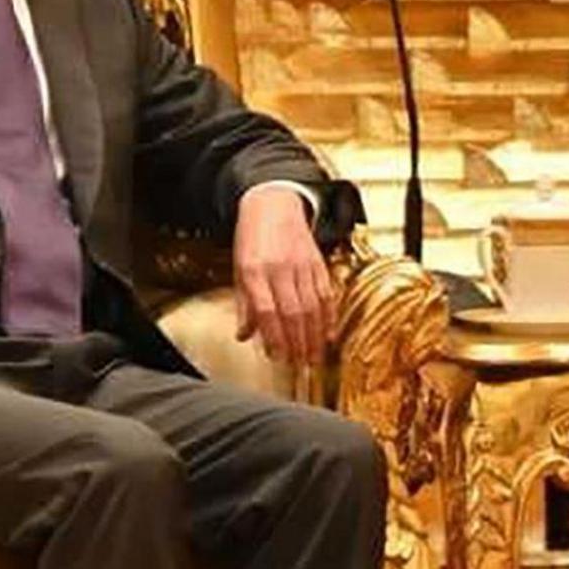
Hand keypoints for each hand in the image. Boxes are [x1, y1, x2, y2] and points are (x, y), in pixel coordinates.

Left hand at [234, 186, 333, 368]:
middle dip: (298, 342)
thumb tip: (245, 335)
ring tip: (314, 356)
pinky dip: (328, 316)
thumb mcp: (239, 268)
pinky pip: (325, 294)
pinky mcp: (318, 263)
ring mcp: (302, 265)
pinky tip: (328, 333)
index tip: (277, 356)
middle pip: (292, 312)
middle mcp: (280, 268)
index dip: (274, 336)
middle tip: (300, 364)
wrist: (274, 204)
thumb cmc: (252, 238)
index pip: (266, 311)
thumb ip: (244, 303)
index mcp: (255, 270)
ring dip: (314, 335)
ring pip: (312, 306)